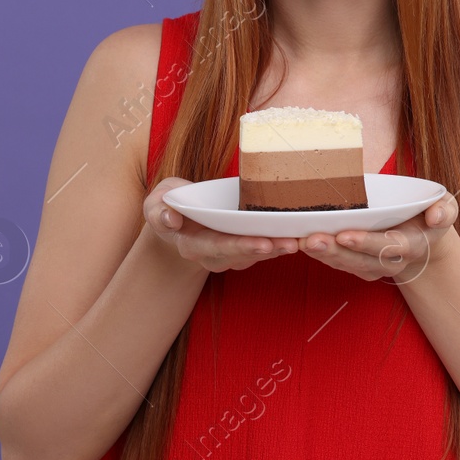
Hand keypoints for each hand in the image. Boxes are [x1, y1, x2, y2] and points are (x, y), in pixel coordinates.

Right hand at [144, 176, 302, 272]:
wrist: (178, 217)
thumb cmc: (169, 206)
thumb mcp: (155, 204)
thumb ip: (159, 212)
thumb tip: (170, 219)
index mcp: (193, 245)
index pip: (219, 247)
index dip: (241, 246)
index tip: (262, 244)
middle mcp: (216, 254)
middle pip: (245, 254)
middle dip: (269, 249)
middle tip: (291, 243)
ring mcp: (233, 252)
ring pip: (261, 252)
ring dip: (282, 247)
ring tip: (303, 239)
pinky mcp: (247, 244)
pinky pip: (268, 244)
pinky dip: (284, 239)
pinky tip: (303, 232)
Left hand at [300, 190, 459, 283]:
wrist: (424, 237)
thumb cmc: (431, 215)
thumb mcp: (446, 208)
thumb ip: (444, 210)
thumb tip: (435, 216)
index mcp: (410, 246)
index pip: (386, 246)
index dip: (366, 242)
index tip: (345, 235)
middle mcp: (388, 261)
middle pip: (358, 260)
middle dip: (334, 251)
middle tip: (310, 239)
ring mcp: (370, 266)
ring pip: (343, 263)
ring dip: (320, 254)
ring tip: (298, 241)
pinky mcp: (355, 264)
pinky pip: (335, 261)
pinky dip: (317, 253)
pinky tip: (297, 242)